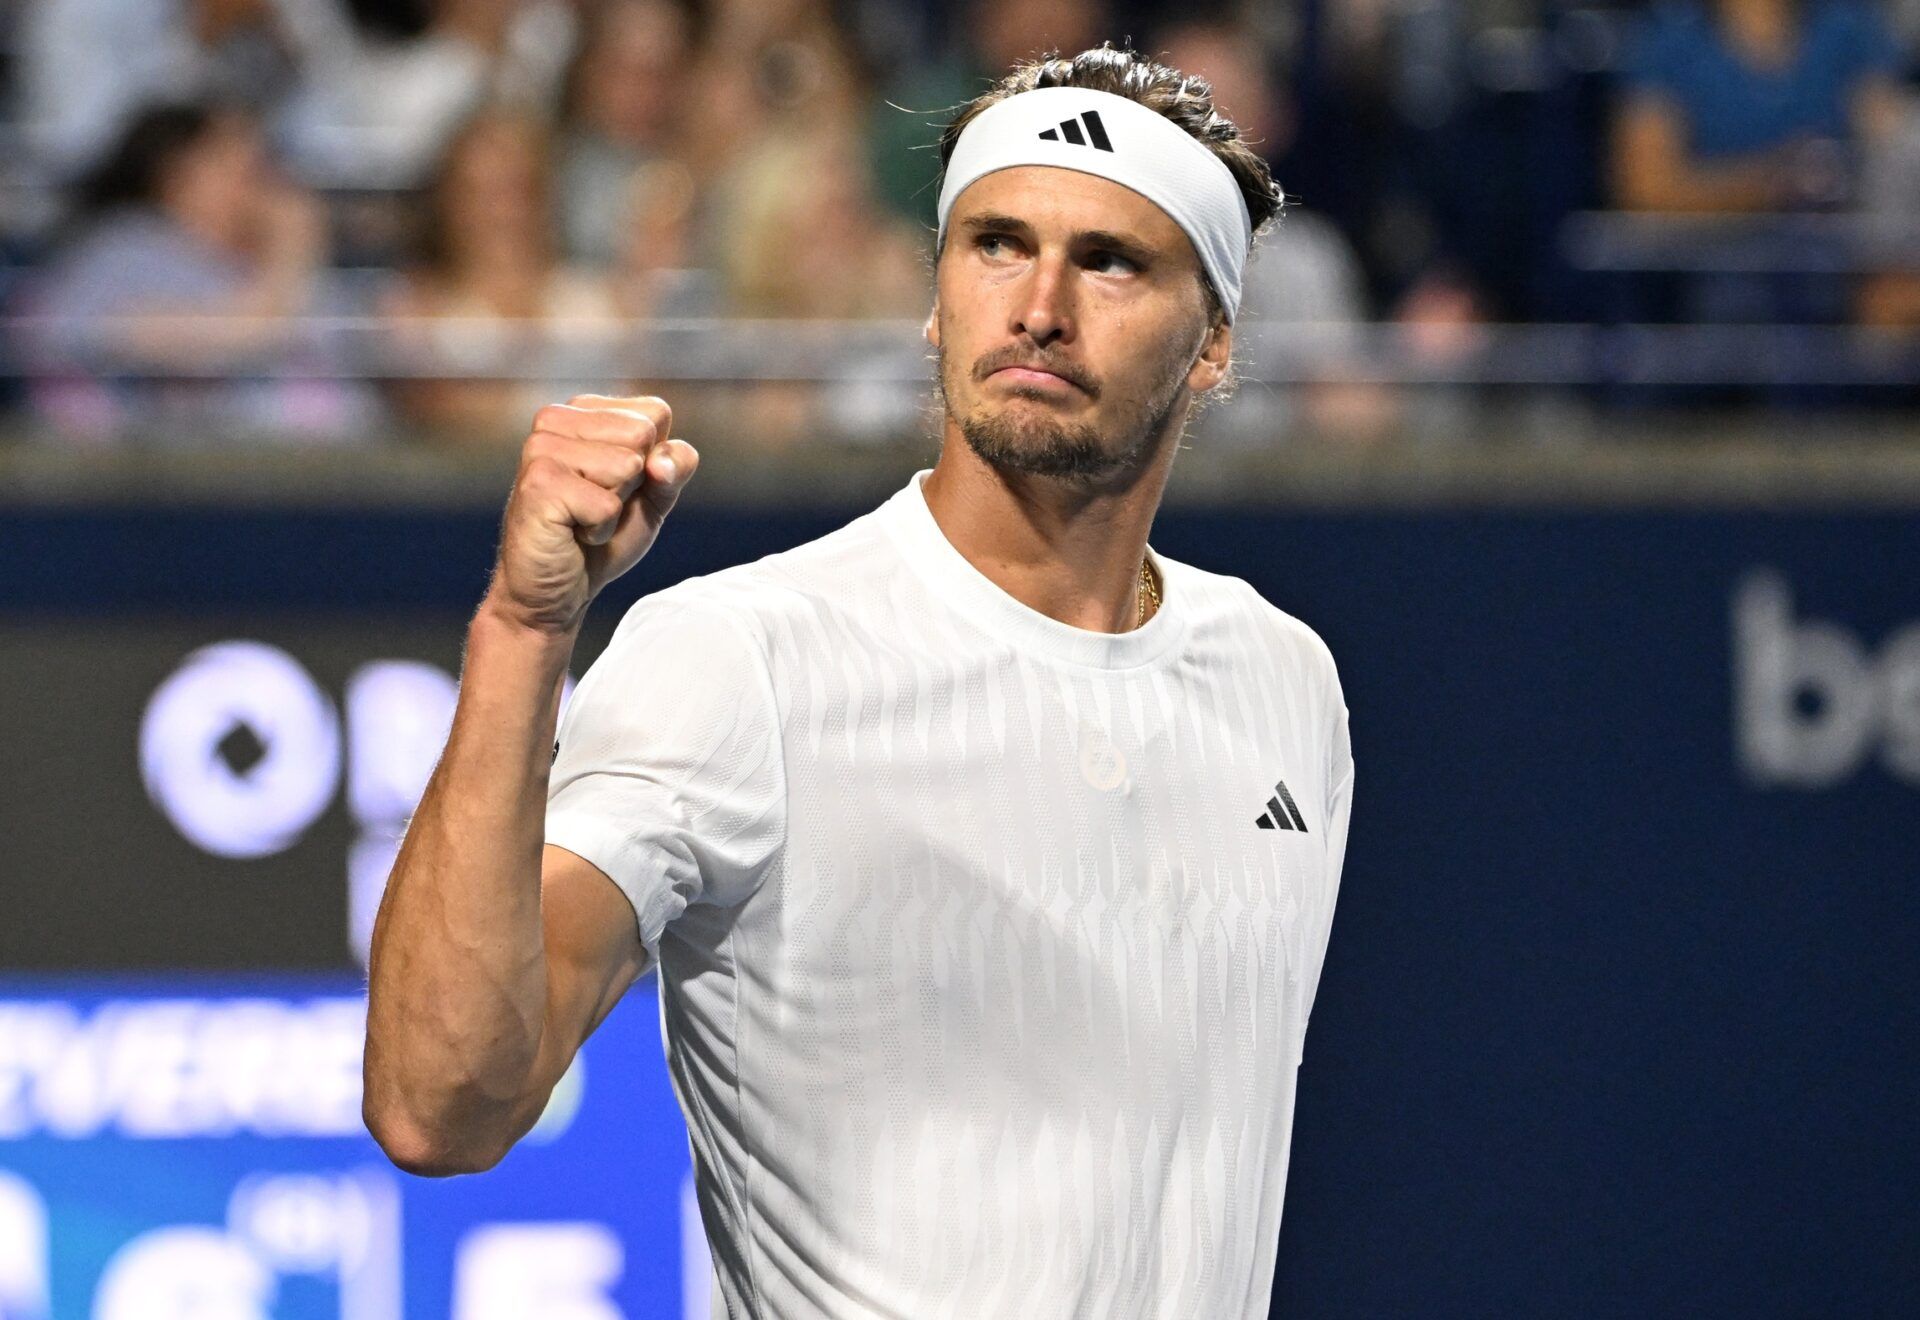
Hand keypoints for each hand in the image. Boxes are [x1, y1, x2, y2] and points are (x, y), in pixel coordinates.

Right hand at [481, 395, 698, 636]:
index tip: (619, 486)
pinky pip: (606, 504)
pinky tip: (572, 532)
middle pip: (643, 434)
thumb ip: (676, 467)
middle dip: (634, 483)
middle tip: (596, 506)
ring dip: (615, 507)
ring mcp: (541, 447)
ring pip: (626, 465)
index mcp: (583, 410)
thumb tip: (661, 461)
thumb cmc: (601, 540)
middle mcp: (556, 418)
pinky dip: (600, 530)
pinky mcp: (537, 483)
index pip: (656, 412)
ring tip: (582, 517)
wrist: (555, 592)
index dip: (654, 461)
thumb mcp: (654, 498)